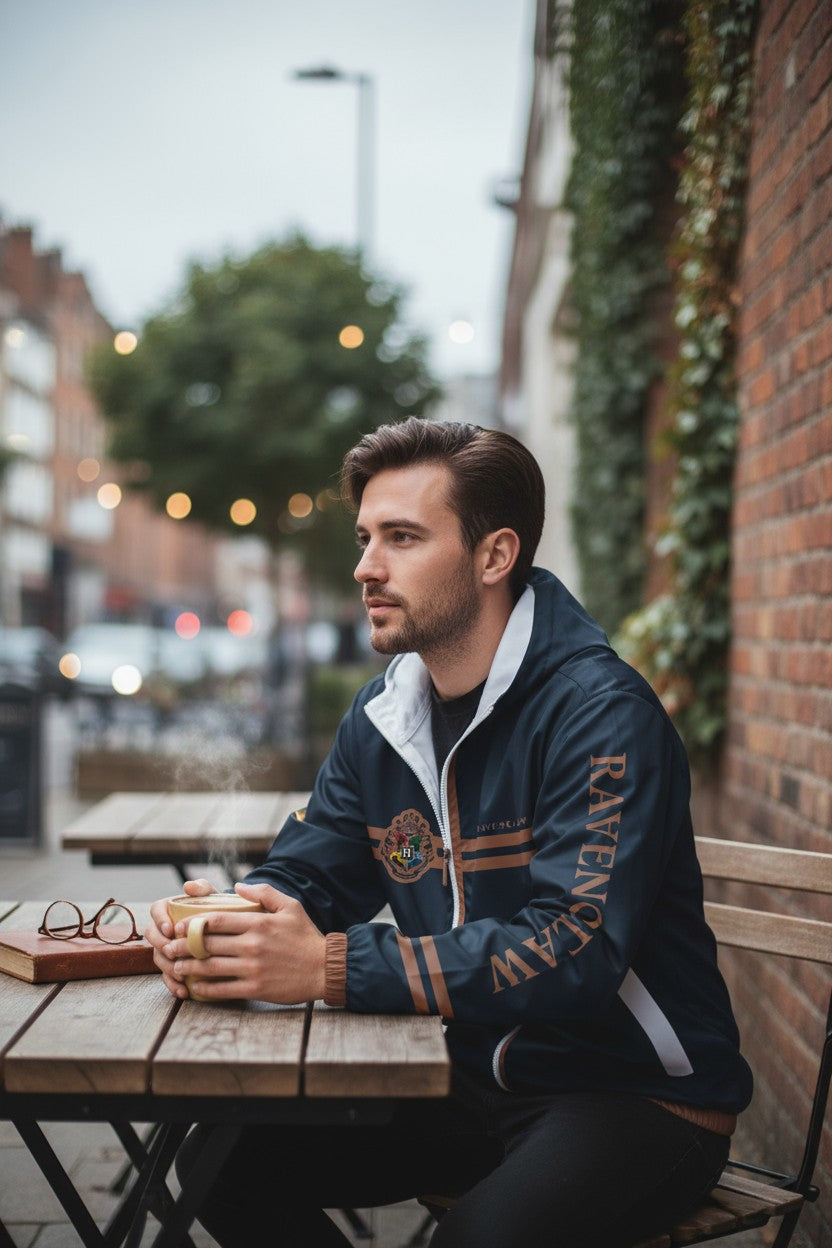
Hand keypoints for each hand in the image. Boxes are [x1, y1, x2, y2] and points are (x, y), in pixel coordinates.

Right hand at [145, 878, 217, 998]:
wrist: (231, 931)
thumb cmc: (219, 910)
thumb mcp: (214, 897)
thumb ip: (203, 888)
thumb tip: (189, 885)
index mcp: (170, 909)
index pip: (156, 909)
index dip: (159, 919)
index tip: (170, 929)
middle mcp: (165, 929)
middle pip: (152, 935)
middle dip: (160, 945)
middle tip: (172, 951)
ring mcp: (168, 948)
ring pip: (158, 958)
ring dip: (167, 967)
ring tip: (181, 974)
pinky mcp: (175, 965)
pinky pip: (168, 977)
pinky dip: (174, 985)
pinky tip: (184, 992)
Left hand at [153, 882, 326, 1004]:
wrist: (324, 968)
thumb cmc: (305, 936)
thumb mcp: (290, 906)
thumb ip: (264, 893)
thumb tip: (238, 885)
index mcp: (258, 923)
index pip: (216, 920)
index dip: (192, 924)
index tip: (179, 926)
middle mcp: (252, 945)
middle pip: (207, 944)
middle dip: (183, 946)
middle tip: (170, 948)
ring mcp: (252, 968)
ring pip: (210, 967)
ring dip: (188, 968)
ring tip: (176, 967)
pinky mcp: (255, 988)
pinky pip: (223, 990)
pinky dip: (205, 989)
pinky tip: (196, 987)